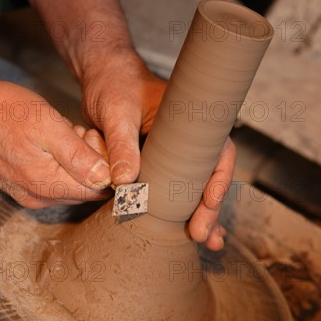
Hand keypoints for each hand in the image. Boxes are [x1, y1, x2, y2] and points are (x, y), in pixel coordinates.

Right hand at [0, 81, 112, 207]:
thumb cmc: (2, 113)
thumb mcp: (48, 125)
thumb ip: (78, 155)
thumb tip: (105, 178)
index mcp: (49, 184)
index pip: (99, 189)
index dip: (104, 164)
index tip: (91, 141)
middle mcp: (40, 197)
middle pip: (86, 189)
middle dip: (90, 163)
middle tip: (76, 134)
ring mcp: (29, 195)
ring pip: (71, 185)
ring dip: (75, 163)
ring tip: (61, 136)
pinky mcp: (22, 188)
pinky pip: (54, 183)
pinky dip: (60, 165)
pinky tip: (49, 143)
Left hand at [82, 56, 234, 250]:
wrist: (101, 78)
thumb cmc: (114, 84)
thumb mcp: (117, 111)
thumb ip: (122, 144)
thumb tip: (126, 182)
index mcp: (190, 120)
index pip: (218, 151)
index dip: (219, 179)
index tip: (210, 203)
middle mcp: (187, 140)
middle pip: (209, 177)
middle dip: (210, 208)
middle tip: (203, 235)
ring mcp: (173, 154)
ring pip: (194, 187)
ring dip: (200, 215)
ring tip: (207, 243)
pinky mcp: (157, 164)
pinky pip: (170, 188)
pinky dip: (175, 210)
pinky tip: (182, 233)